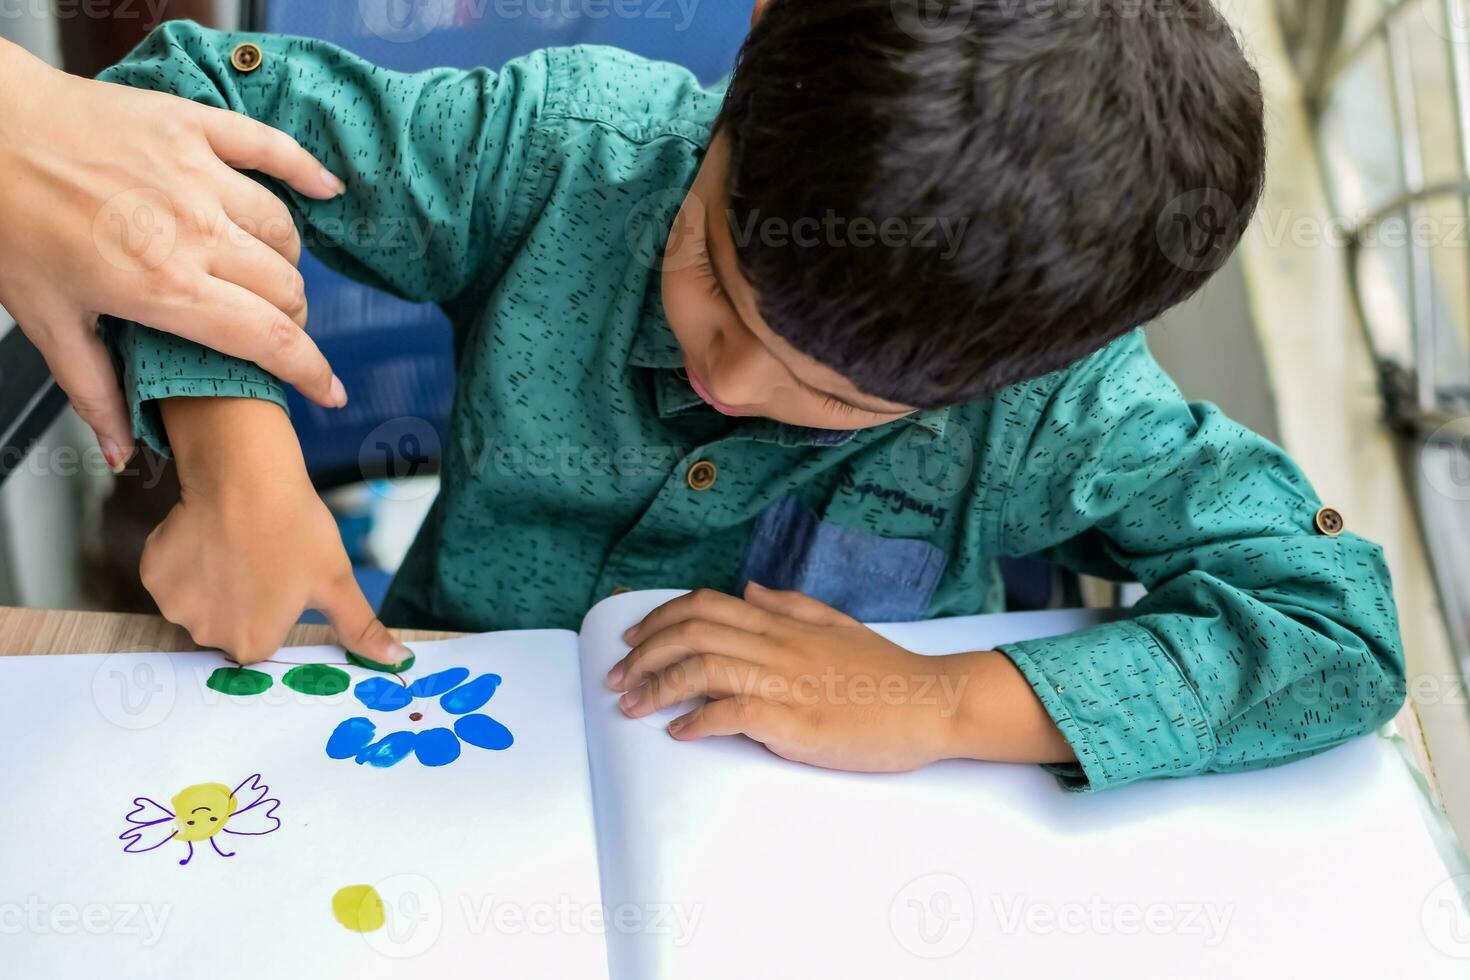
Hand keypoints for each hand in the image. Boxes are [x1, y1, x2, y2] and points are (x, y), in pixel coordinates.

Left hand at [0, 38, 347, 469]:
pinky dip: (306, 171)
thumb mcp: (45, 318)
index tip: (329, 392)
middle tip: (270, 329)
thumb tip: (123, 452)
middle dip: (290, 319)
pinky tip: (327, 189)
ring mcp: (199, 175)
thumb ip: (94, 388)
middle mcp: (195, 232)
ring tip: (268, 275)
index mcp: (164, 287)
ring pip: (282, 232)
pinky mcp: (194, 127)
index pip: (268, 339)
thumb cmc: (6, 220)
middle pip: (285, 289)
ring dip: (286, 262)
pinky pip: (271, 150)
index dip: (309, 371)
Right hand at [141, 398, 406, 667]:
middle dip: (241, 598)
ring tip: (234, 544)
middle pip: (226, 624)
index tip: (279, 578)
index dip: (273, 606)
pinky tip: (207, 533)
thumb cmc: (296, 529)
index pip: (262, 638)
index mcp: (252, 644)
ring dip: (213, 579)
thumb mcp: (337, 581)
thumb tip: (398, 662)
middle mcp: (207, 635)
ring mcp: (174, 606)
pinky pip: (171, 574)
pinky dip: (186, 558)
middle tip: (259, 558)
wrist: (245, 476)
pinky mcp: (153, 574)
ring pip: (198, 600)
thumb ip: (360, 629)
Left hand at [606, 584, 977, 771]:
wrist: (931, 704)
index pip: (705, 605)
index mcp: (783, 622)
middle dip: (642, 654)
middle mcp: (777, 645)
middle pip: (691, 632)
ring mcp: (784, 681)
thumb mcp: (836, 624)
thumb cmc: (884, 671)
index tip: (632, 642)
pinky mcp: (794, 721)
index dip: (659, 619)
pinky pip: (731, 713)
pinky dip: (696, 722)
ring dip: (655, 687)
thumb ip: (790, 605)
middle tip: (615, 679)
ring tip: (630, 707)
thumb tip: (750, 589)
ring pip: (702, 667)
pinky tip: (679, 733)